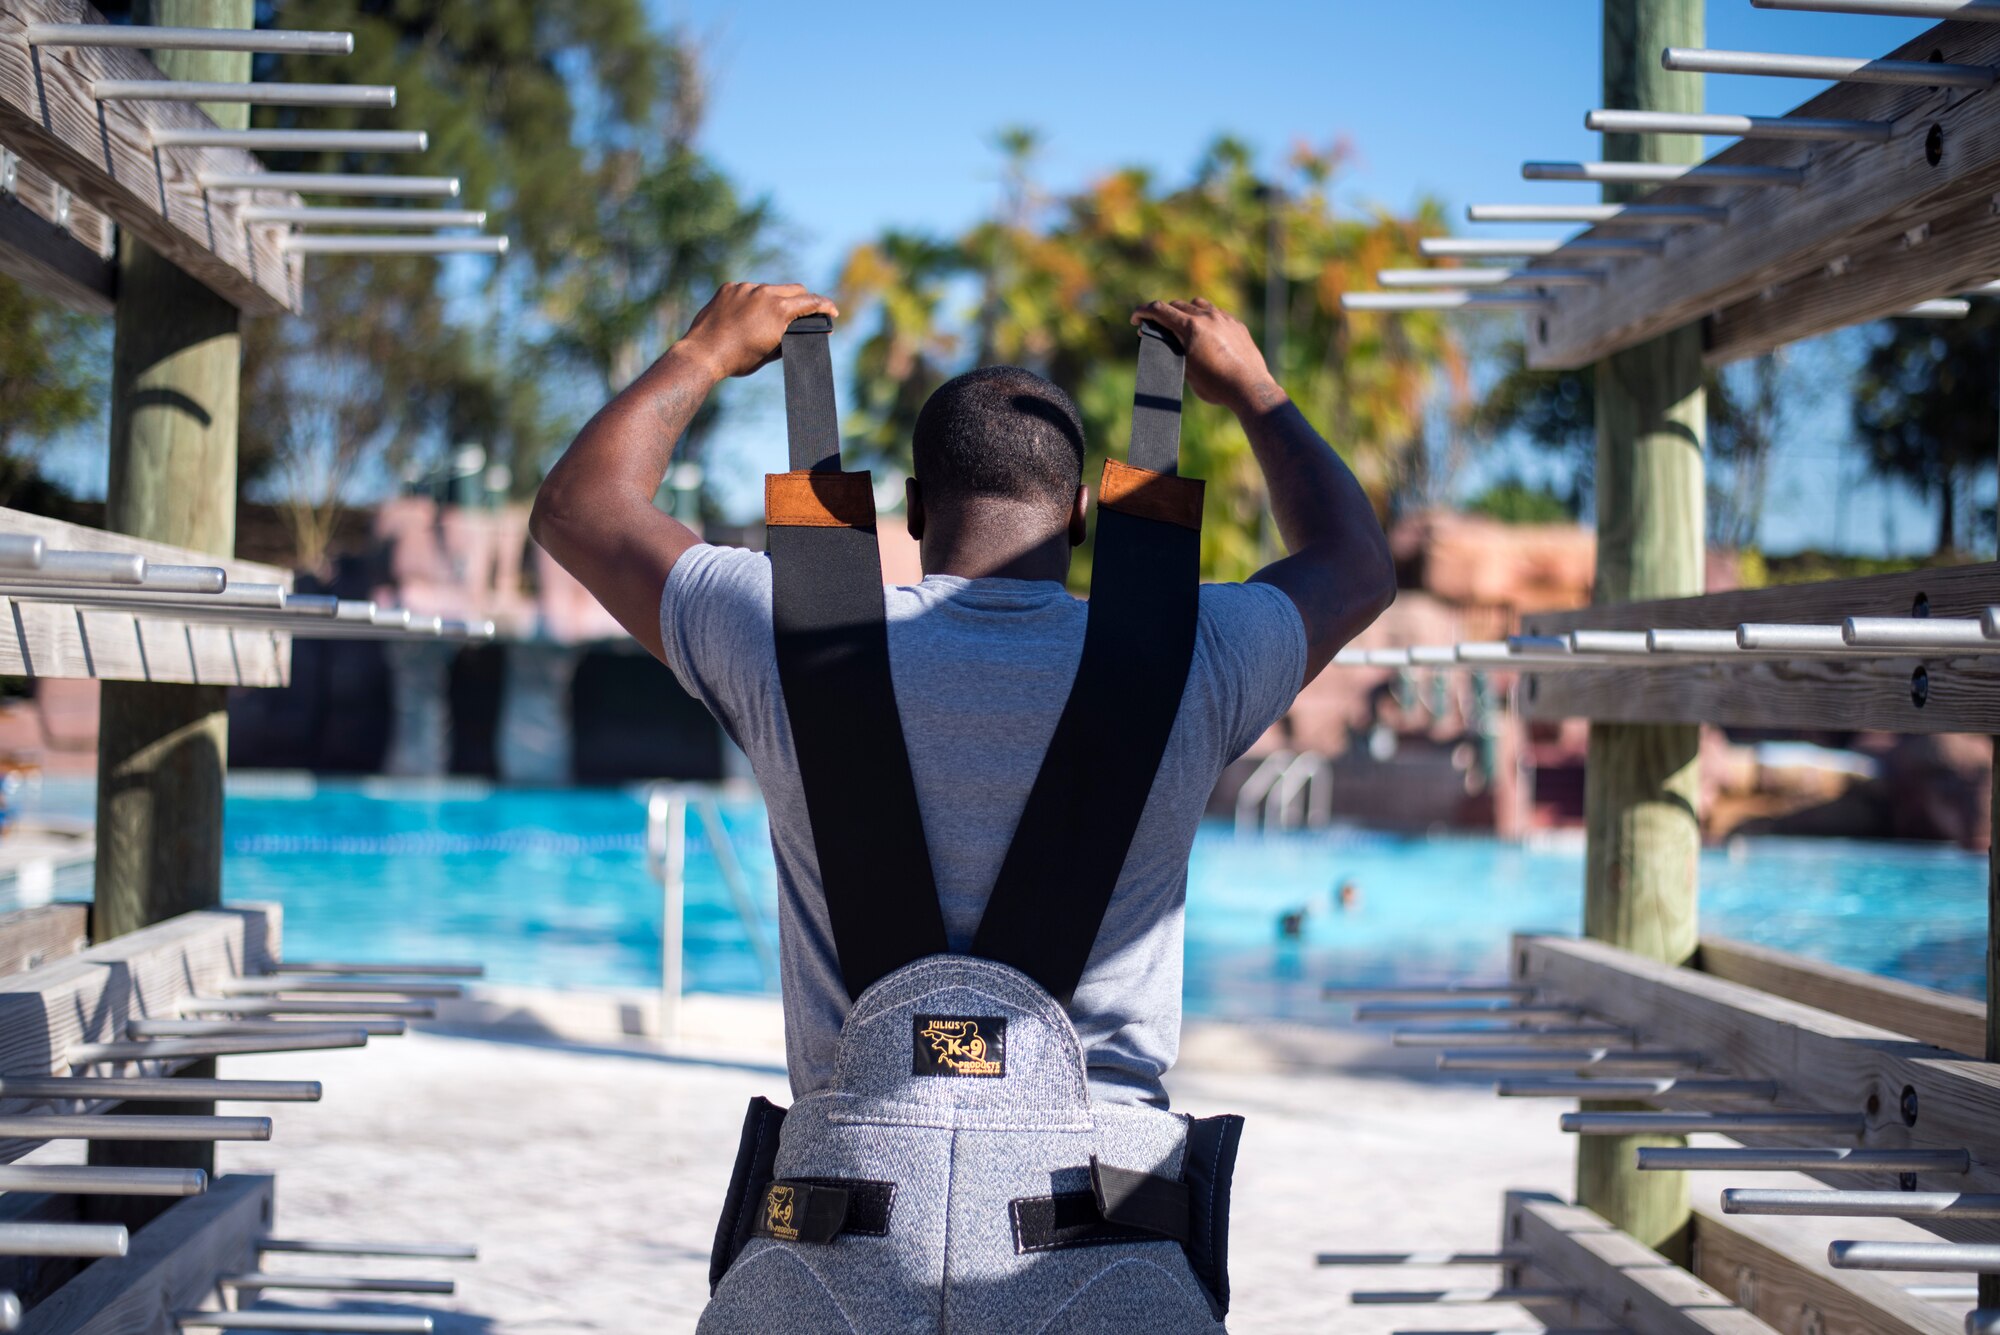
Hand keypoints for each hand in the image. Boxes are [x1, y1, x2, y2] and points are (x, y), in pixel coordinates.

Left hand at [676, 282, 839, 380]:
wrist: (704, 354)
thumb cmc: (739, 360)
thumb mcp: (770, 353)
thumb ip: (788, 338)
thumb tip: (798, 333)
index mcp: (780, 310)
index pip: (812, 302)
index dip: (826, 306)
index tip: (832, 311)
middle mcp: (765, 293)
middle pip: (794, 289)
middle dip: (802, 301)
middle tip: (803, 313)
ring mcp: (745, 288)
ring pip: (769, 289)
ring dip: (774, 300)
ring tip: (766, 317)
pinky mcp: (729, 288)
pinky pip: (747, 290)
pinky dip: (751, 300)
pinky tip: (744, 314)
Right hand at [1130, 299, 1284, 415]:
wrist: (1249, 388)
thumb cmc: (1215, 385)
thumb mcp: (1186, 368)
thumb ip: (1174, 348)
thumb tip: (1165, 338)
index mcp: (1191, 327)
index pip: (1159, 310)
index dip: (1143, 312)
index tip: (1135, 319)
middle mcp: (1207, 316)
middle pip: (1177, 305)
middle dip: (1163, 313)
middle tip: (1157, 327)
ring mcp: (1224, 318)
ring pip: (1198, 304)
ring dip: (1186, 311)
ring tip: (1182, 326)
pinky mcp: (1237, 325)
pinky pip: (1216, 313)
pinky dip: (1205, 318)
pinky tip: (1206, 333)